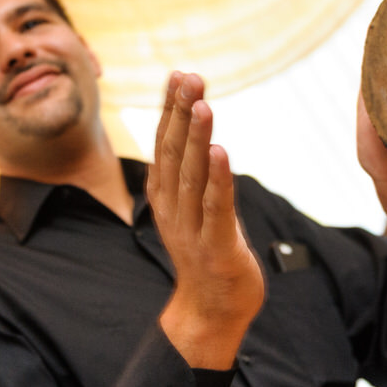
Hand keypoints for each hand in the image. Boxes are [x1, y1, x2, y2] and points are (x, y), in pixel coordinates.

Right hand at [147, 72, 264, 368]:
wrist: (209, 311)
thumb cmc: (206, 253)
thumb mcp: (191, 207)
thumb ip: (189, 173)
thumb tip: (191, 132)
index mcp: (165, 195)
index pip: (165, 144)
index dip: (170, 109)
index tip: (178, 74)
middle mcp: (173, 207)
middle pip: (174, 152)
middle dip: (181, 112)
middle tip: (189, 77)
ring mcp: (192, 228)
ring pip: (192, 175)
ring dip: (197, 137)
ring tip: (202, 104)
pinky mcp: (217, 247)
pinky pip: (216, 207)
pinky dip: (218, 178)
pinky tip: (221, 152)